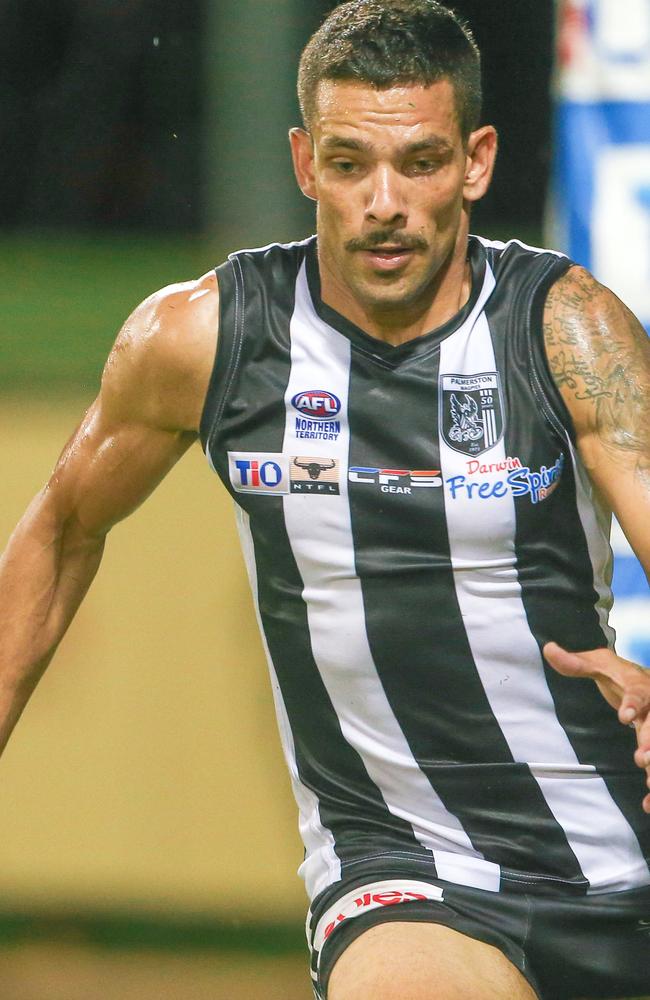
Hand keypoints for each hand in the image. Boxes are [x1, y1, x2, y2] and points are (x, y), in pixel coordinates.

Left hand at [543, 642, 649, 813]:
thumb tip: (548, 649)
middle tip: (643, 758)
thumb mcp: (597, 663)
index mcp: (639, 687)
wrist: (641, 678)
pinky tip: (647, 803)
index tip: (625, 716)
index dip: (632, 704)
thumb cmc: (617, 673)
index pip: (638, 694)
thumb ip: (575, 662)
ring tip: (649, 785)